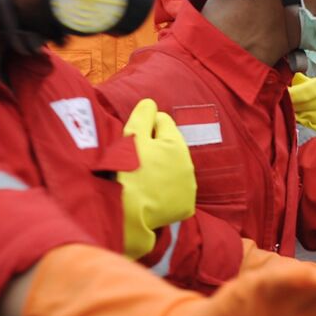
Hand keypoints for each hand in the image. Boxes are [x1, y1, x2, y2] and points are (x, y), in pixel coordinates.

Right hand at [117, 99, 195, 259]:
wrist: (127, 213)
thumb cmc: (126, 170)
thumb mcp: (131, 136)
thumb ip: (142, 115)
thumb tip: (151, 102)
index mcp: (176, 143)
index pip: (162, 122)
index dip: (145, 127)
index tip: (132, 141)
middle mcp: (189, 164)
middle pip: (169, 147)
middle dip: (155, 150)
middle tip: (134, 162)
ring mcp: (189, 187)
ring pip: (173, 170)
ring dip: (160, 170)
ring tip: (141, 180)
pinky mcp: (185, 207)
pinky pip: (175, 193)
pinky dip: (164, 192)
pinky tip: (149, 196)